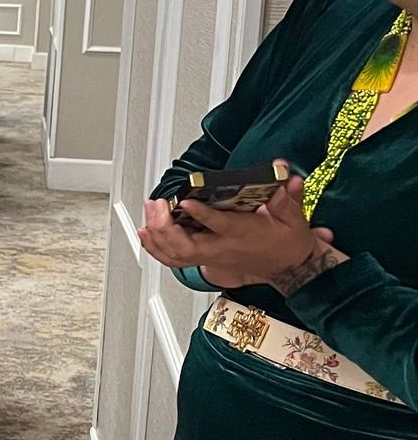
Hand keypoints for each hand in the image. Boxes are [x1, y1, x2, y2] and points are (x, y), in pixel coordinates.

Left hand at [138, 169, 340, 292]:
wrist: (288, 267)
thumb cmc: (286, 242)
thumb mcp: (293, 217)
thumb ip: (286, 195)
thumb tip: (283, 172)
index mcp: (241, 233)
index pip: (218, 225)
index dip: (200, 213)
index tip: (185, 200)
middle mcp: (221, 247)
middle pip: (186, 245)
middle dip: (165, 227)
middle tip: (157, 205)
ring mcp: (211, 256)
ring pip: (176, 254)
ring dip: (156, 237)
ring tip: (148, 215)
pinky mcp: (204, 259)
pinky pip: (174, 259)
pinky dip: (156, 248)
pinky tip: (145, 234)